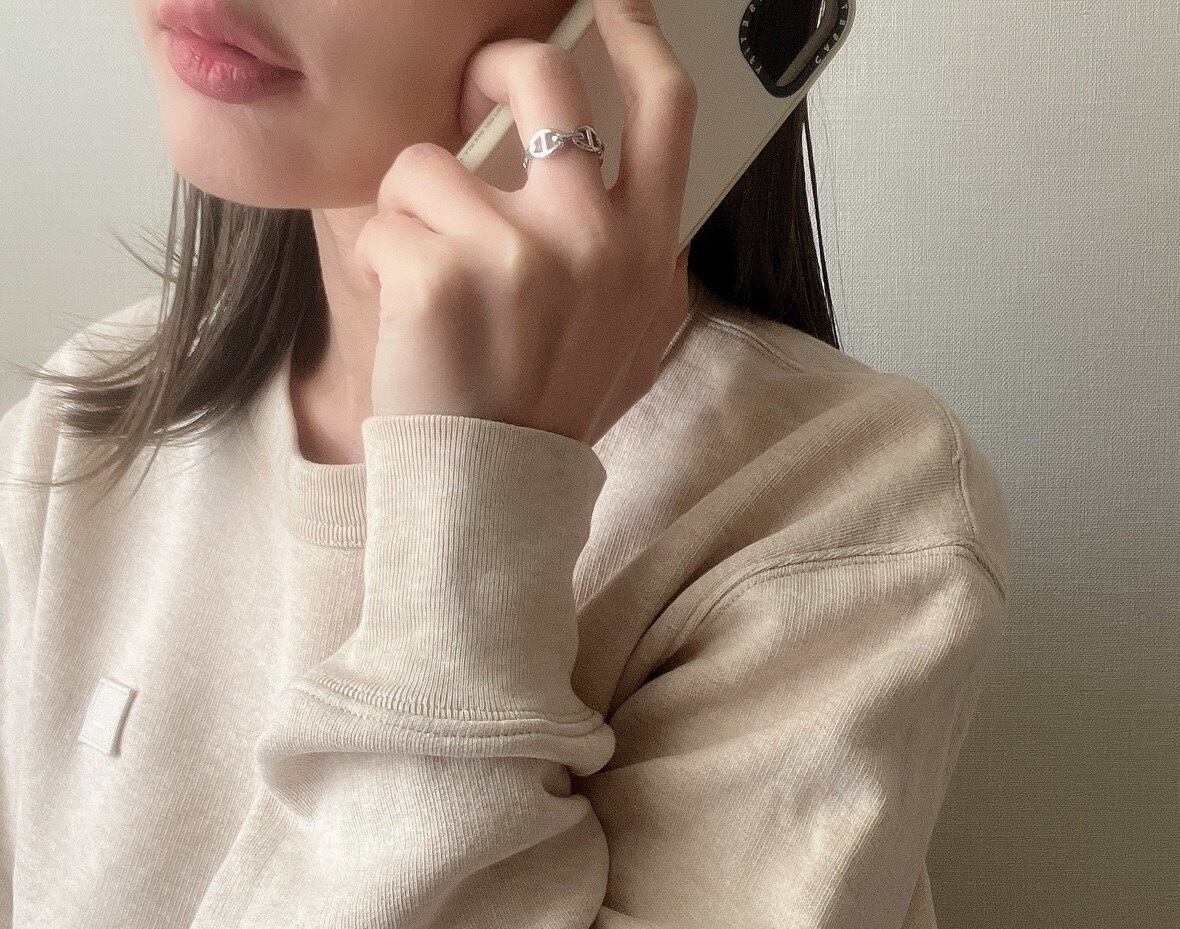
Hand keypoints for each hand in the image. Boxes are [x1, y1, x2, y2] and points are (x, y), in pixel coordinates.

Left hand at [352, 0, 697, 447]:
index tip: (609, 1)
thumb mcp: (632, 340)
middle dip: (487, 69)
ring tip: (429, 285)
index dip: (634, 32)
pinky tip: (407, 320)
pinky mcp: (441, 273)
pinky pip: (383, 220)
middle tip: (464, 105)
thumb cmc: (550, 408)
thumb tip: (638, 195)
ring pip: (428, 159)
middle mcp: (594, 238)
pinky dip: (379, 260)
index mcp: (645, 249)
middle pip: (538, 79)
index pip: (662, 106)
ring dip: (410, 211)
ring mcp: (519, 253)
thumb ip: (641, 263)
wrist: (493, 489)